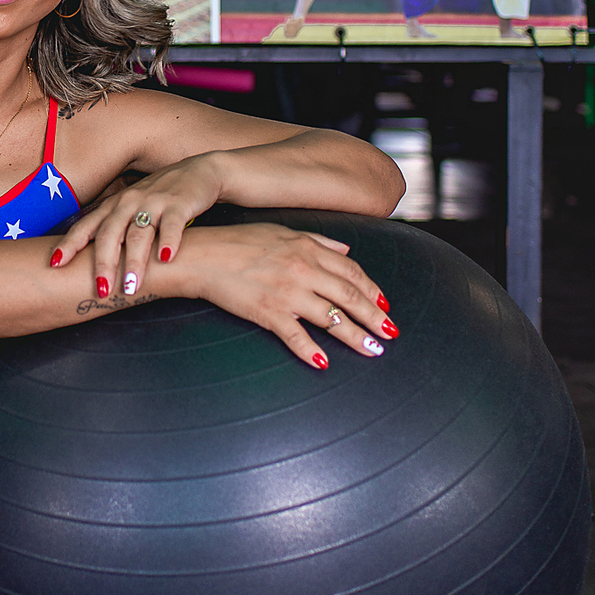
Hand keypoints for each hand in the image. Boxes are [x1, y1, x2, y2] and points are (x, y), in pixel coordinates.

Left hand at [52, 155, 226, 295]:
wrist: (199, 172)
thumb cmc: (160, 197)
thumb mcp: (131, 208)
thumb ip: (113, 229)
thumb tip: (90, 261)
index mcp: (114, 206)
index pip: (86, 226)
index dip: (69, 244)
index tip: (55, 264)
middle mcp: (129, 202)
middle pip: (110, 234)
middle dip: (104, 263)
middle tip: (101, 291)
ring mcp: (153, 202)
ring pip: (139, 234)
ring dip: (134, 262)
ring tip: (132, 287)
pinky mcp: (179, 204)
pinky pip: (171, 225)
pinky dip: (168, 242)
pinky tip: (166, 259)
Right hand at [186, 223, 393, 367]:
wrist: (203, 256)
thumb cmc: (238, 242)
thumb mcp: (282, 232)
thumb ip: (318, 241)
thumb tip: (345, 250)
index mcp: (308, 249)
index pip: (352, 272)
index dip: (372, 290)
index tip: (385, 305)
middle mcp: (303, 270)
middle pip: (349, 296)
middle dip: (374, 317)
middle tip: (391, 333)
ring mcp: (287, 292)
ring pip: (331, 318)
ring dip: (356, 337)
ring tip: (373, 350)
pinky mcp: (268, 312)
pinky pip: (296, 336)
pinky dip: (311, 351)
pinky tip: (324, 363)